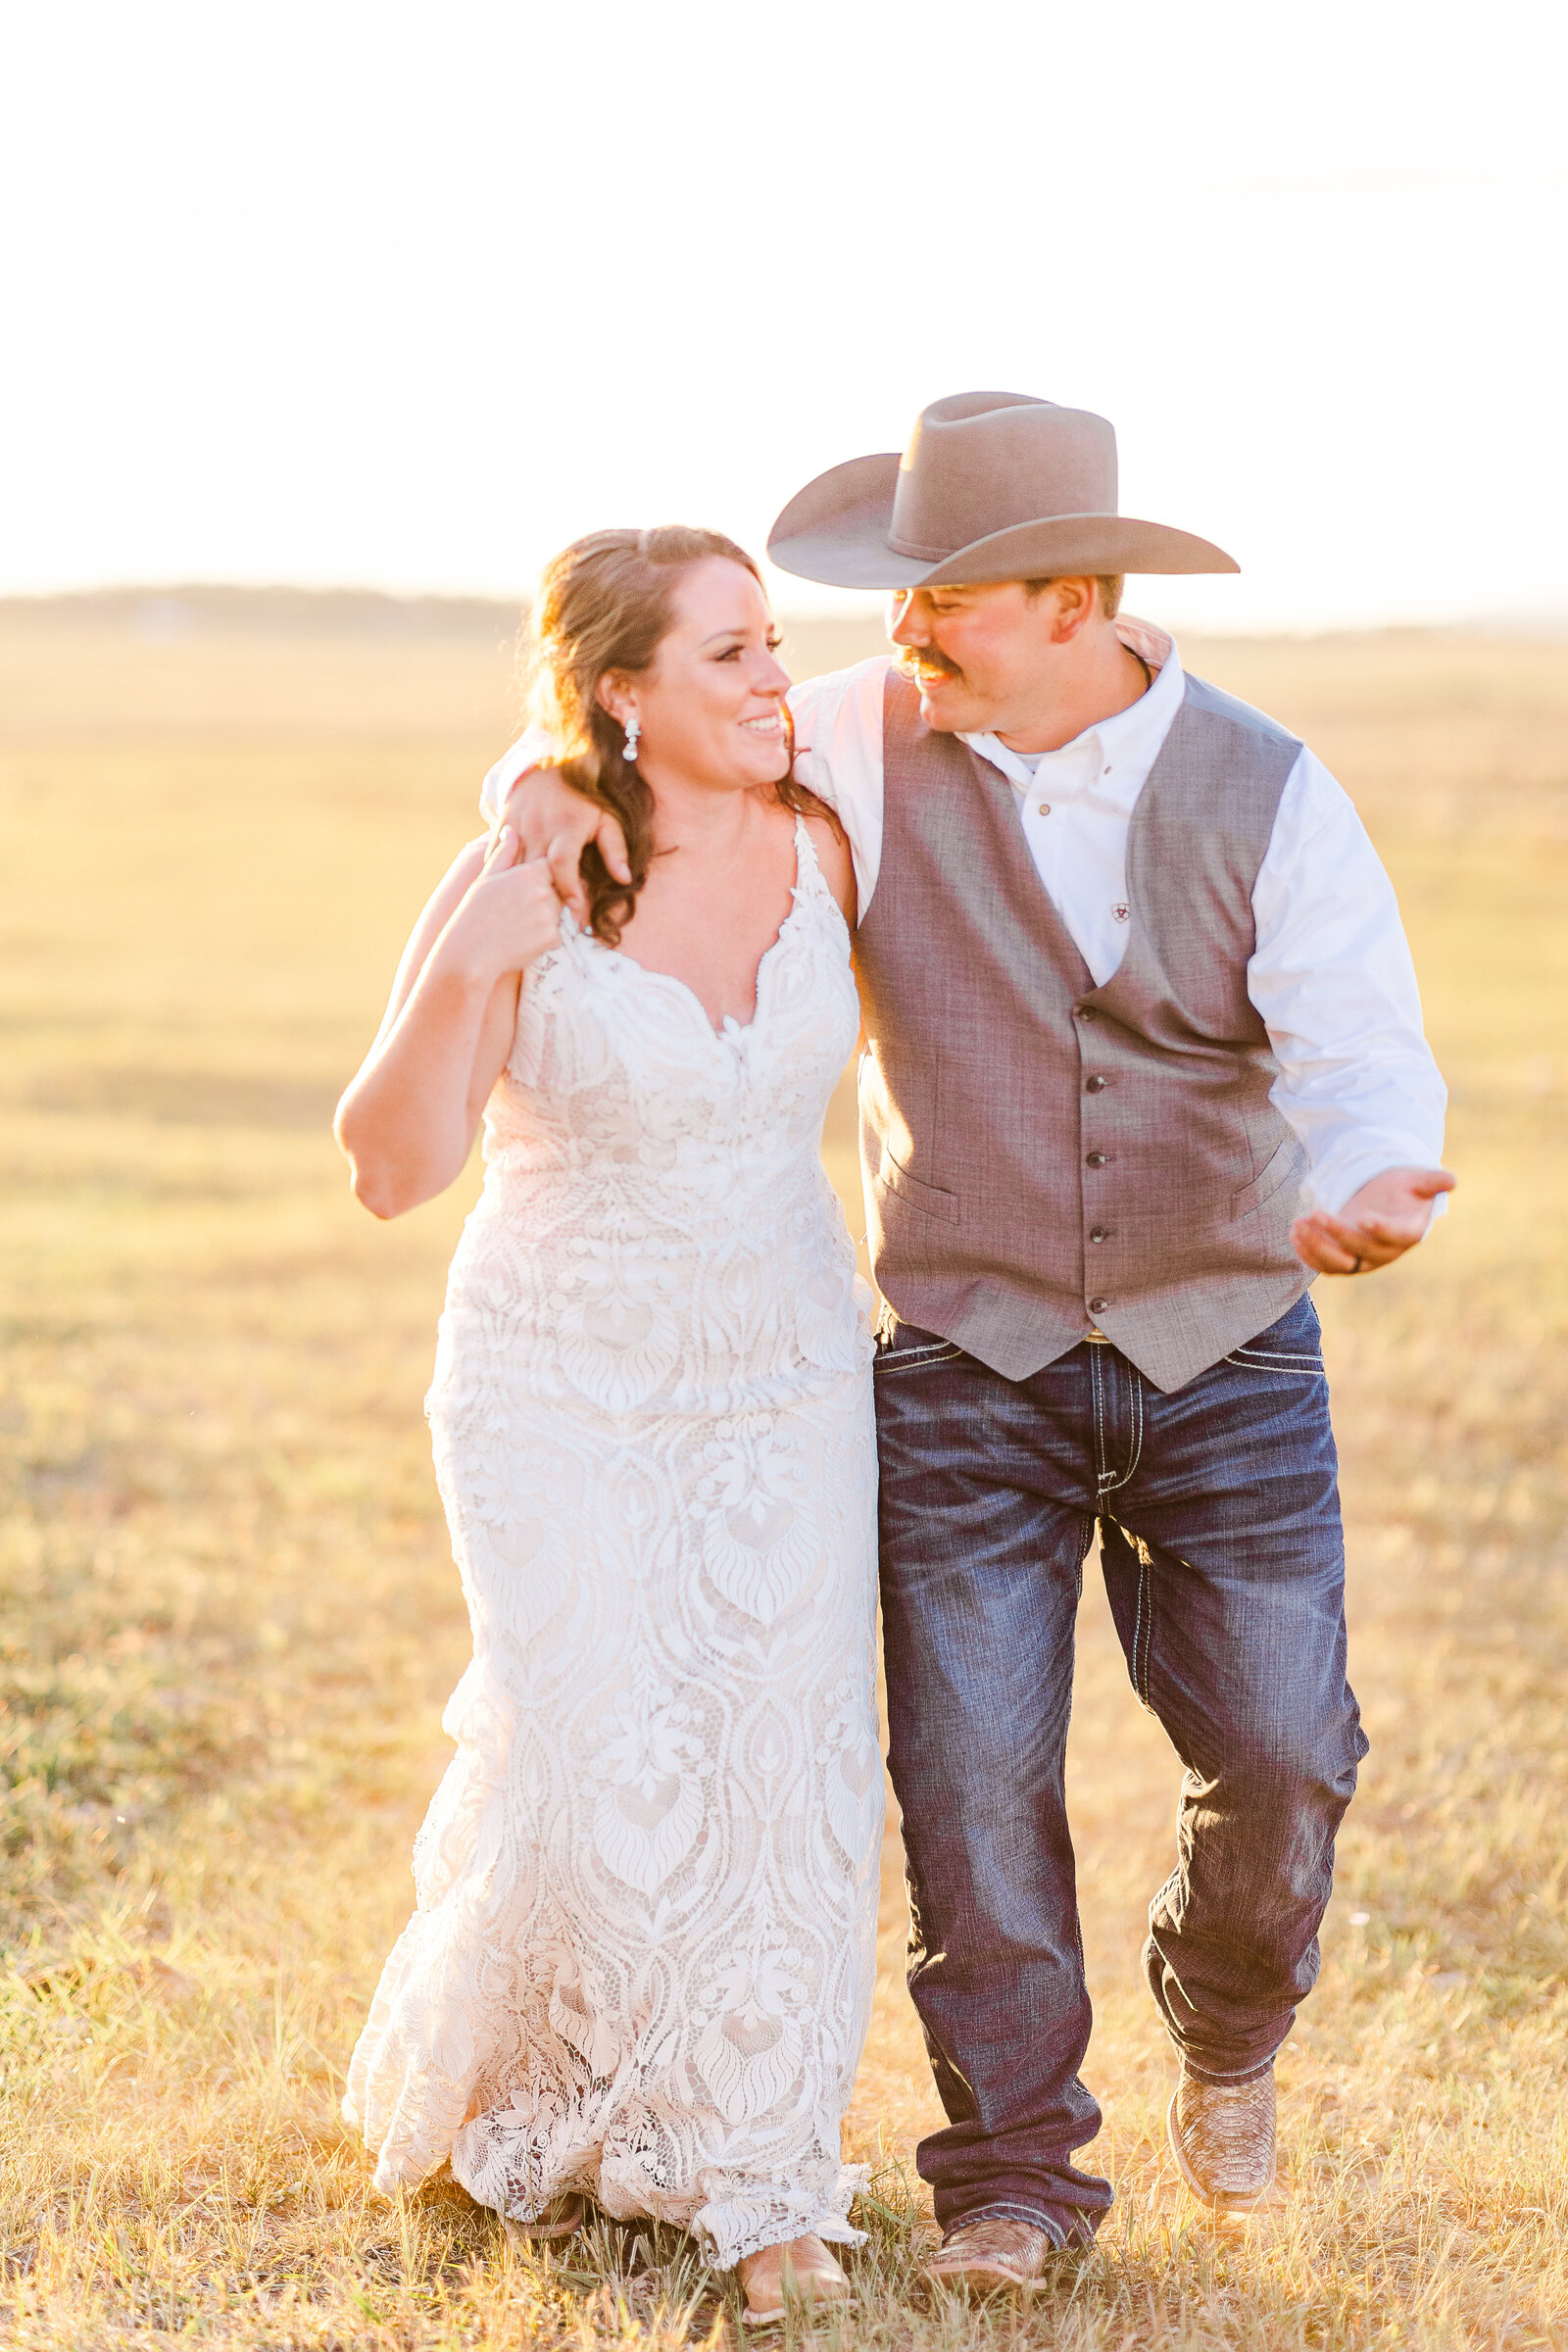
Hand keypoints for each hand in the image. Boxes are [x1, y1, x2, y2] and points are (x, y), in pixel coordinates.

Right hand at [441, 827, 562, 987]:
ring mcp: (549, 915)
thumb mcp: (485, 879)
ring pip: (558, 912)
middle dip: (546, 897)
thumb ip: (504, 855)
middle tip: (520, 911)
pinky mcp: (552, 937)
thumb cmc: (473, 913)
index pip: (550, 865)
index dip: (542, 875)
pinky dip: (543, 937)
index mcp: (528, 873)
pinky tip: (521, 939)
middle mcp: (543, 892)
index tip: (530, 884)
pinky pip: (556, 934)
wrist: (470, 953)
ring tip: (517, 926)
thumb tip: (511, 831)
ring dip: (545, 917)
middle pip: (558, 889)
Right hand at [497, 763, 630, 924]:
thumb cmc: (585, 796)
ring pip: (514, 866)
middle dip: (545, 898)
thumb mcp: (607, 818)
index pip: (562, 865)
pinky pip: (498, 855)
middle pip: (536, 872)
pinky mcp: (503, 823)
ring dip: (521, 890)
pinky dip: (502, 874)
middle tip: (554, 920)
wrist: (551, 761)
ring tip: (531, 909)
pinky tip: (509, 892)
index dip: (569, 890)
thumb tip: (625, 879)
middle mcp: (539, 826)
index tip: (576, 911)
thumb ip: (615, 848)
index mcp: (566, 827)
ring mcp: (518, 824)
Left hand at [1290, 1164, 1456, 1275]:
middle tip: (1315, 1213)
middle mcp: (1385, 1252)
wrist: (1385, 1205)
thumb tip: (1452, 1180)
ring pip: (1338, 1263)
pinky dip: (1306, 1252)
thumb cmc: (1403, 1190)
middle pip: (1360, 1249)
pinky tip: (1293, 1231)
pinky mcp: (1344, 1262)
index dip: (1381, 1229)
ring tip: (1298, 1223)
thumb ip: (1431, 1182)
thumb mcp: (1416, 1181)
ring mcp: (1363, 1260)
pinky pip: (1323, 1265)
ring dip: (1316, 1246)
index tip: (1363, 1217)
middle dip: (1336, 1233)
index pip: (1395, 1236)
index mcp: (1407, 1233)